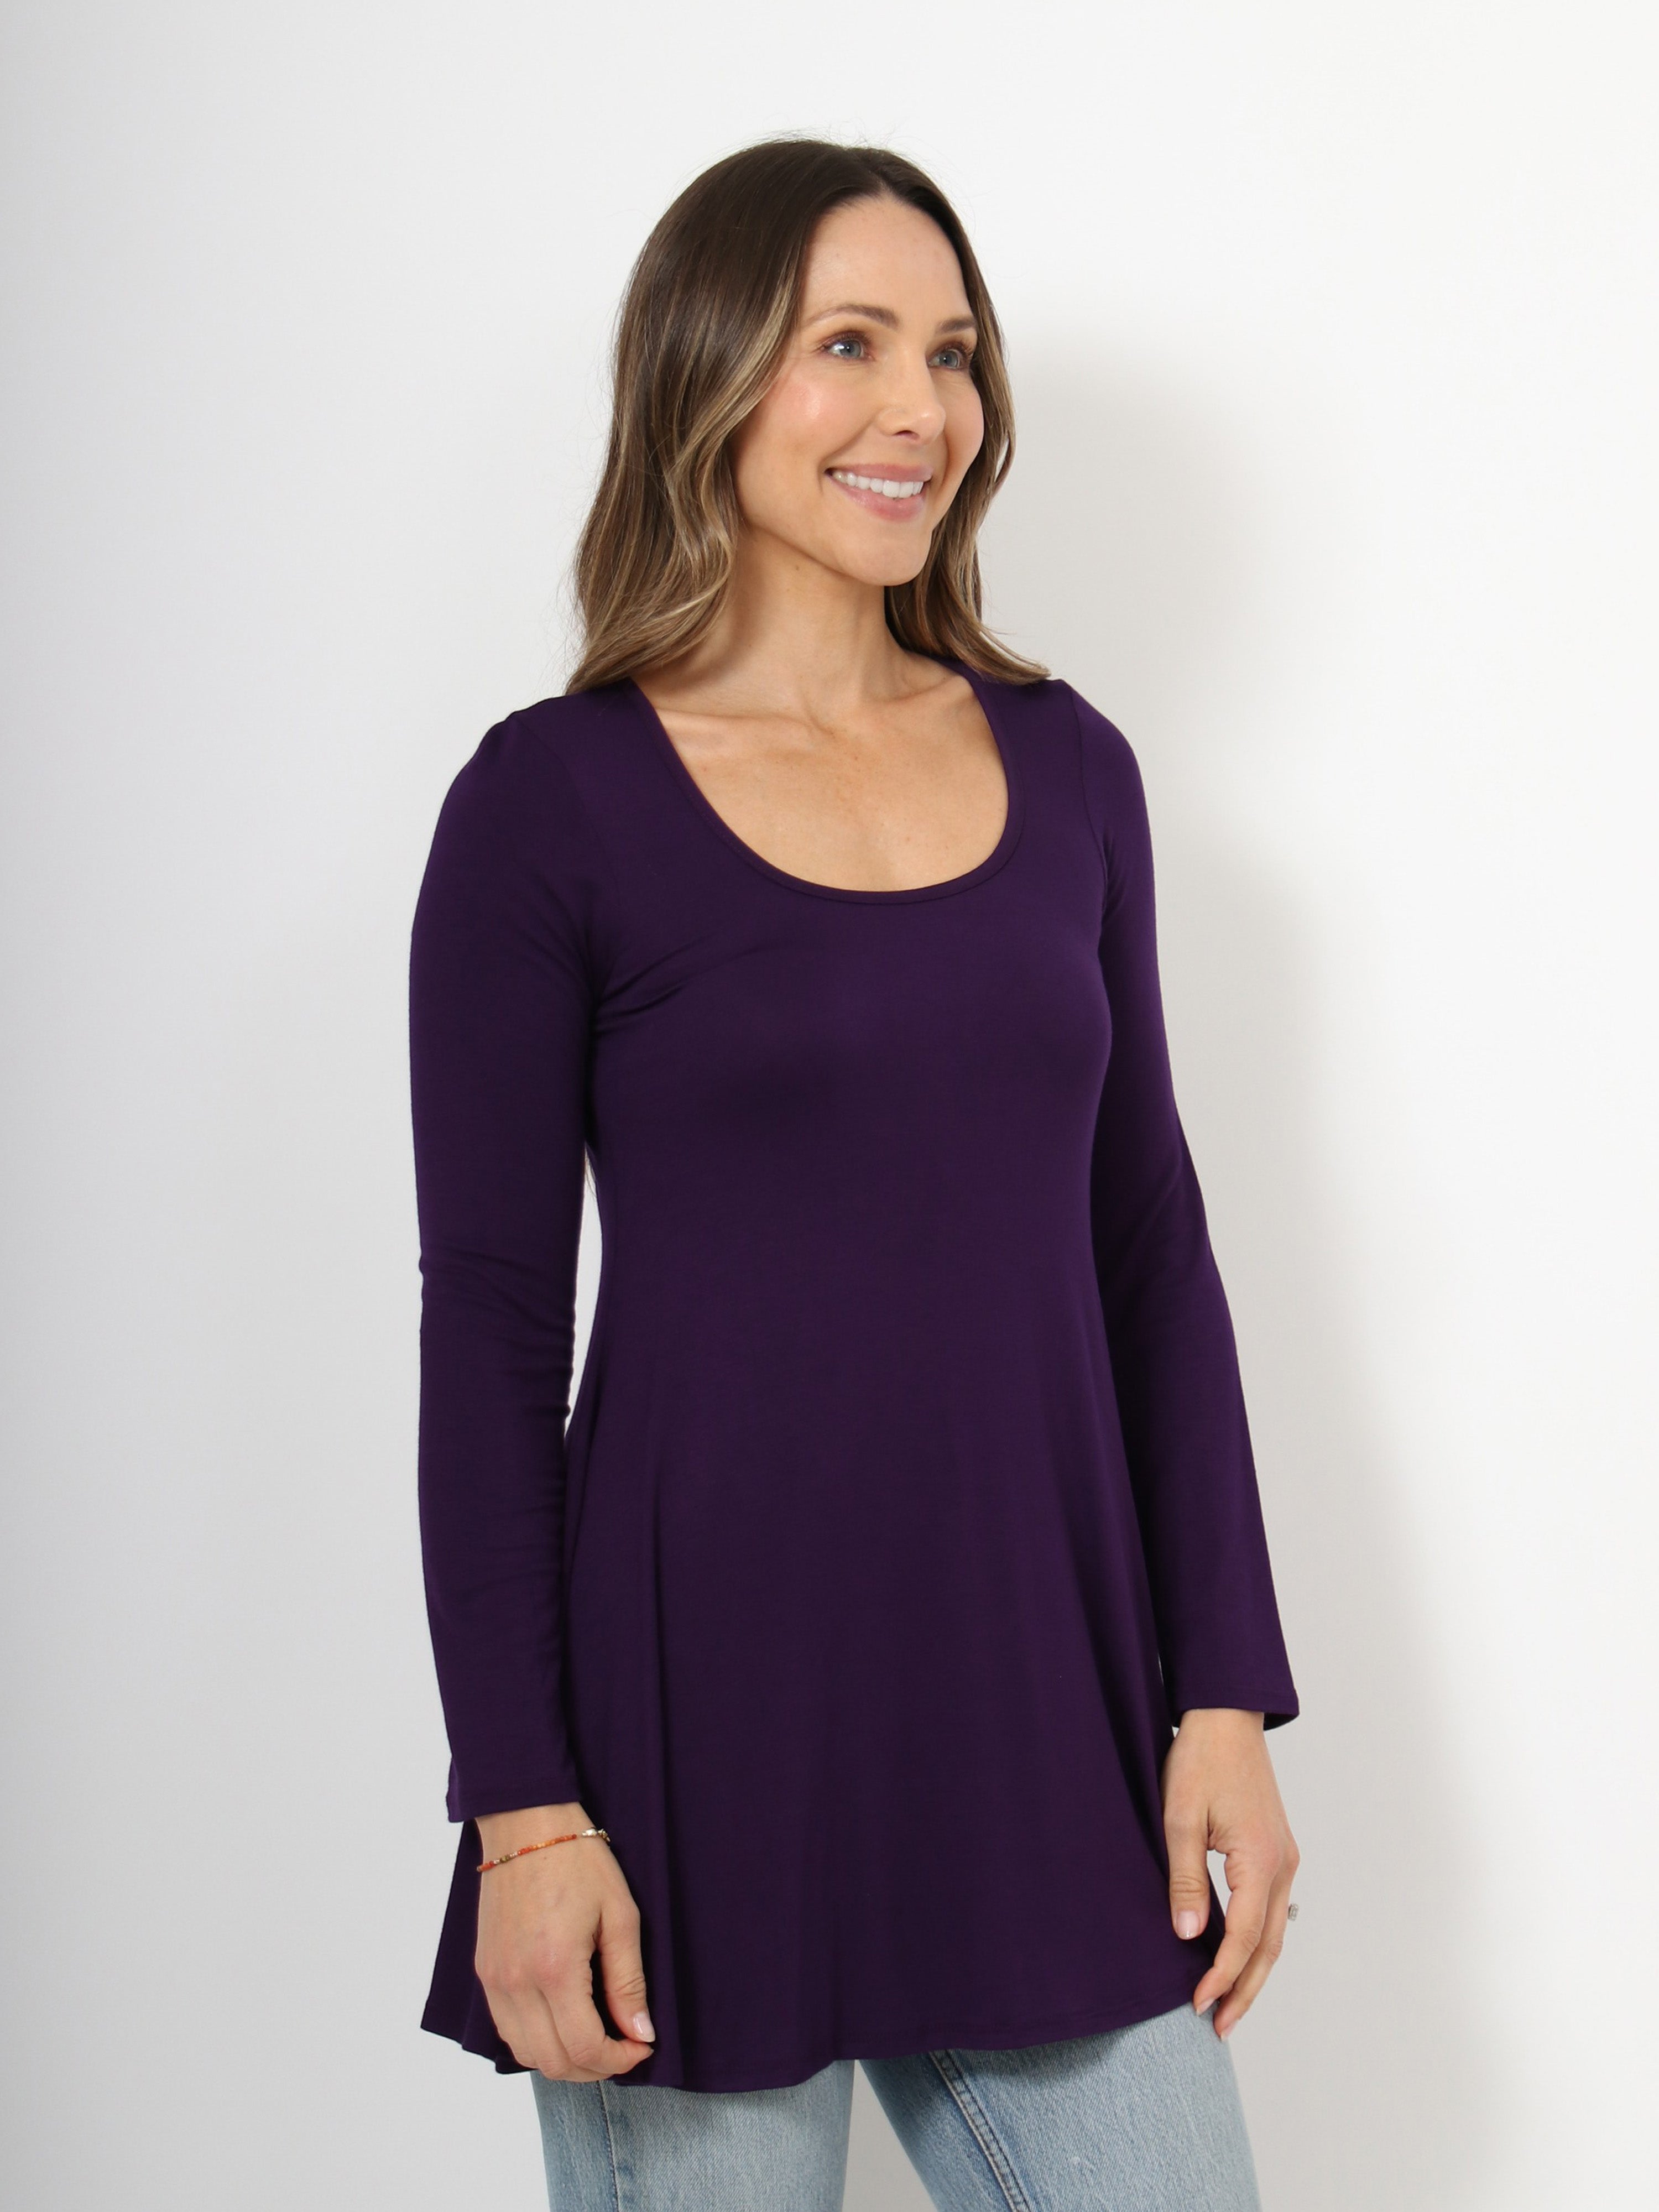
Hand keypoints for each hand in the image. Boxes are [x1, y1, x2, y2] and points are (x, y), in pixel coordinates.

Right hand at [473, 1803, 655, 2079]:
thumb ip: (629, 1981)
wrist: (526, 1824)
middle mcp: (516, 1982)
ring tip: (596, 2036)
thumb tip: (640, 2032)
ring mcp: (494, 1979)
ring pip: (525, 2053)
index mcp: (553, 1968)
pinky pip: (507, 2028)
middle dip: (594, 2067)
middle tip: (623, 2046)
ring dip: (563, 2058)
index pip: (584, 2048)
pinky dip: (537, 2039)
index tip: (641, 2046)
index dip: (618, 2060)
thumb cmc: (578, 1862)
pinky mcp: (485, 1971)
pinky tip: (563, 2019)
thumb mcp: (620, 1915)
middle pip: (552, 2062)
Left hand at [1163, 1709, 1298, 2040]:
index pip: (1244, 1938)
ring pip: (1274, 1932)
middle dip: (1245, 1990)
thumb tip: (1190, 1936)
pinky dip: (1256, 1941)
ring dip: (1252, 1971)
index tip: (1197, 2005)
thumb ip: (1185, 1879)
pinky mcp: (1276, 1851)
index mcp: (1260, 1860)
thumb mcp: (1180, 1817)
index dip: (1221, 1976)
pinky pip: (1270, 1909)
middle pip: (1269, 1947)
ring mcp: (1284, 1859)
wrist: (1226, 1716)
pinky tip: (1236, 1955)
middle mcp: (1282, 1865)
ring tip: (1228, 2006)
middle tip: (1220, 2028)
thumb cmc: (1200, 1759)